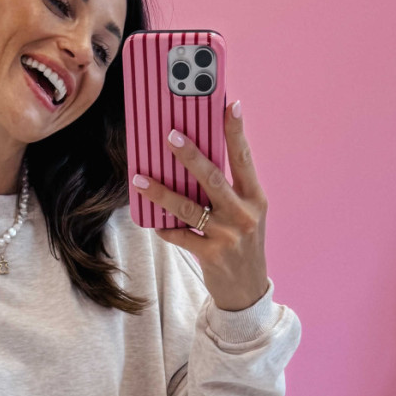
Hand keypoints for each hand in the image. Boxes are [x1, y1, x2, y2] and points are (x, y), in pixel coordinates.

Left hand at [132, 99, 268, 311]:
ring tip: (140, 180)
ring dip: (162, 193)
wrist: (248, 291)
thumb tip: (198, 157)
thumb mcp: (248, 213)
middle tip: (170, 136)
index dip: (236, 131)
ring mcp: (227, 236)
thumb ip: (231, 189)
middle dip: (190, 156)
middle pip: (213, 179)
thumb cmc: (244, 244)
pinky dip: (164, 228)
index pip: (244, 158)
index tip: (229, 104)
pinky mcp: (211, 256)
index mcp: (255, 198)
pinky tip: (152, 220)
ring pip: (189, 209)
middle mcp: (243, 214)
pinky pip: (180, 237)